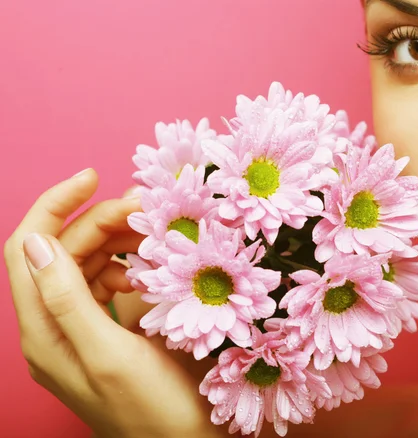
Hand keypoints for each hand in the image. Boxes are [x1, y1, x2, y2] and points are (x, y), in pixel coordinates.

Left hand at [4, 168, 224, 437]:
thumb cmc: (152, 410)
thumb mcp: (109, 355)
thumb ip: (66, 300)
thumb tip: (36, 240)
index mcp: (44, 331)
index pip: (26, 248)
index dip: (54, 205)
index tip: (93, 176)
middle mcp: (53, 327)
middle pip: (62, 252)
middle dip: (100, 221)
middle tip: (147, 209)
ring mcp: (80, 330)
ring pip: (86, 264)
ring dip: (116, 241)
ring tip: (155, 235)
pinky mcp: (106, 332)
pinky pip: (106, 284)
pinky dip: (127, 266)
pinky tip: (149, 270)